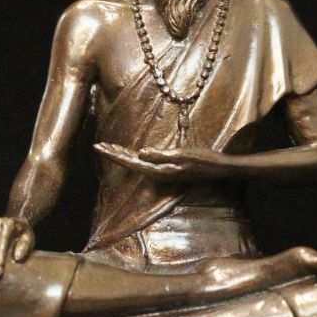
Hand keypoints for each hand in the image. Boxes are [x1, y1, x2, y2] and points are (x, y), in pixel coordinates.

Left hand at [94, 143, 228, 180]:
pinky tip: (131, 153)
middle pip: (130, 162)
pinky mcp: (168, 166)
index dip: (113, 154)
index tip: (98, 146)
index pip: (130, 162)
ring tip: (108, 147)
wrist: (219, 169)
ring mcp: (163, 170)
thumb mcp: (183, 155)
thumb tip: (140, 153)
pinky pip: (146, 161)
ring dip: (122, 154)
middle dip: (114, 154)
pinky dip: (134, 155)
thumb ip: (161, 155)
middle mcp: (158, 171)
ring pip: (137, 162)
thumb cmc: (204, 160)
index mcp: (159, 170)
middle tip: (97, 145)